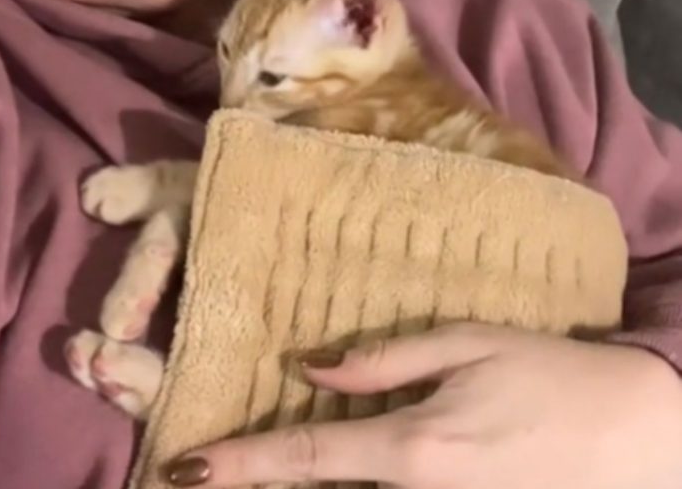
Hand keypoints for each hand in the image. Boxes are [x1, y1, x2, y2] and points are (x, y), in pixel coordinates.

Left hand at [165, 323, 681, 488]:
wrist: (640, 433)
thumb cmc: (551, 374)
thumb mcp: (467, 345)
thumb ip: (384, 359)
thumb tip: (311, 366)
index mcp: (413, 447)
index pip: (305, 458)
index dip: (239, 464)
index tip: (184, 469)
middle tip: (209, 478)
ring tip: (255, 478)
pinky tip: (339, 479)